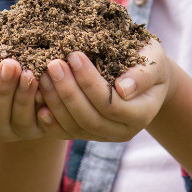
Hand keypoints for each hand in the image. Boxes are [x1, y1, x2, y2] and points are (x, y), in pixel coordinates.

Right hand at [0, 56, 52, 142]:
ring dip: (23, 95)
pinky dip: (44, 105)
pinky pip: (44, 122)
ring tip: (28, 73)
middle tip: (9, 64)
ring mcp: (20, 131)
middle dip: (2, 87)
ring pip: (20, 118)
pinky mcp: (43, 129)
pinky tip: (45, 86)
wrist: (30, 82)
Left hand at [37, 39, 173, 141]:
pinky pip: (66, 132)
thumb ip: (142, 74)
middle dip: (68, 91)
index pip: (110, 104)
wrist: (143, 75)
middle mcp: (123, 131)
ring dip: (56, 102)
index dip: (90, 82)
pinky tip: (38, 100)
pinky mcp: (88, 134)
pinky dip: (51, 119)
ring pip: (75, 127)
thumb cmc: (149, 60)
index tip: (74, 55)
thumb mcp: (153, 59)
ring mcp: (104, 136)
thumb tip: (123, 88)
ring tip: (43, 76)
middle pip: (90, 118)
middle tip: (53, 65)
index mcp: (142, 113)